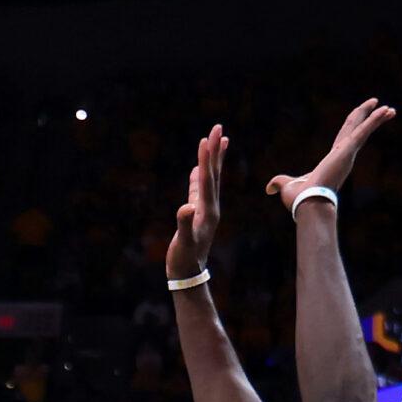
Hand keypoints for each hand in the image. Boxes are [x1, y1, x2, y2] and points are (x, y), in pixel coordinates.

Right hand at [168, 125, 227, 280]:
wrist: (188, 273)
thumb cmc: (184, 259)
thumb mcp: (183, 243)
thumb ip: (184, 225)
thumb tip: (186, 208)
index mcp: (207, 211)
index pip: (208, 179)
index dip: (207, 158)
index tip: (208, 138)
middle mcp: (211, 207)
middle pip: (214, 173)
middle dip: (215, 150)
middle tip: (218, 127)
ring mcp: (205, 210)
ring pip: (211, 179)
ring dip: (213, 159)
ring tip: (218, 140)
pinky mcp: (197, 213)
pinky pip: (200, 189)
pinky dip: (200, 175)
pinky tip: (200, 167)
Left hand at [267, 98, 395, 214]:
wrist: (307, 203)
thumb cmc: (299, 198)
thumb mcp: (286, 185)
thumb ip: (279, 182)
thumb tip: (268, 188)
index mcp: (332, 160)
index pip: (345, 138)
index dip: (353, 126)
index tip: (362, 118)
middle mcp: (343, 155)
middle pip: (356, 129)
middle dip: (368, 117)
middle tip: (381, 106)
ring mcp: (347, 152)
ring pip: (364, 129)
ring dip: (377, 118)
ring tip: (391, 110)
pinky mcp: (348, 150)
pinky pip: (364, 131)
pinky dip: (374, 121)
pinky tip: (385, 111)